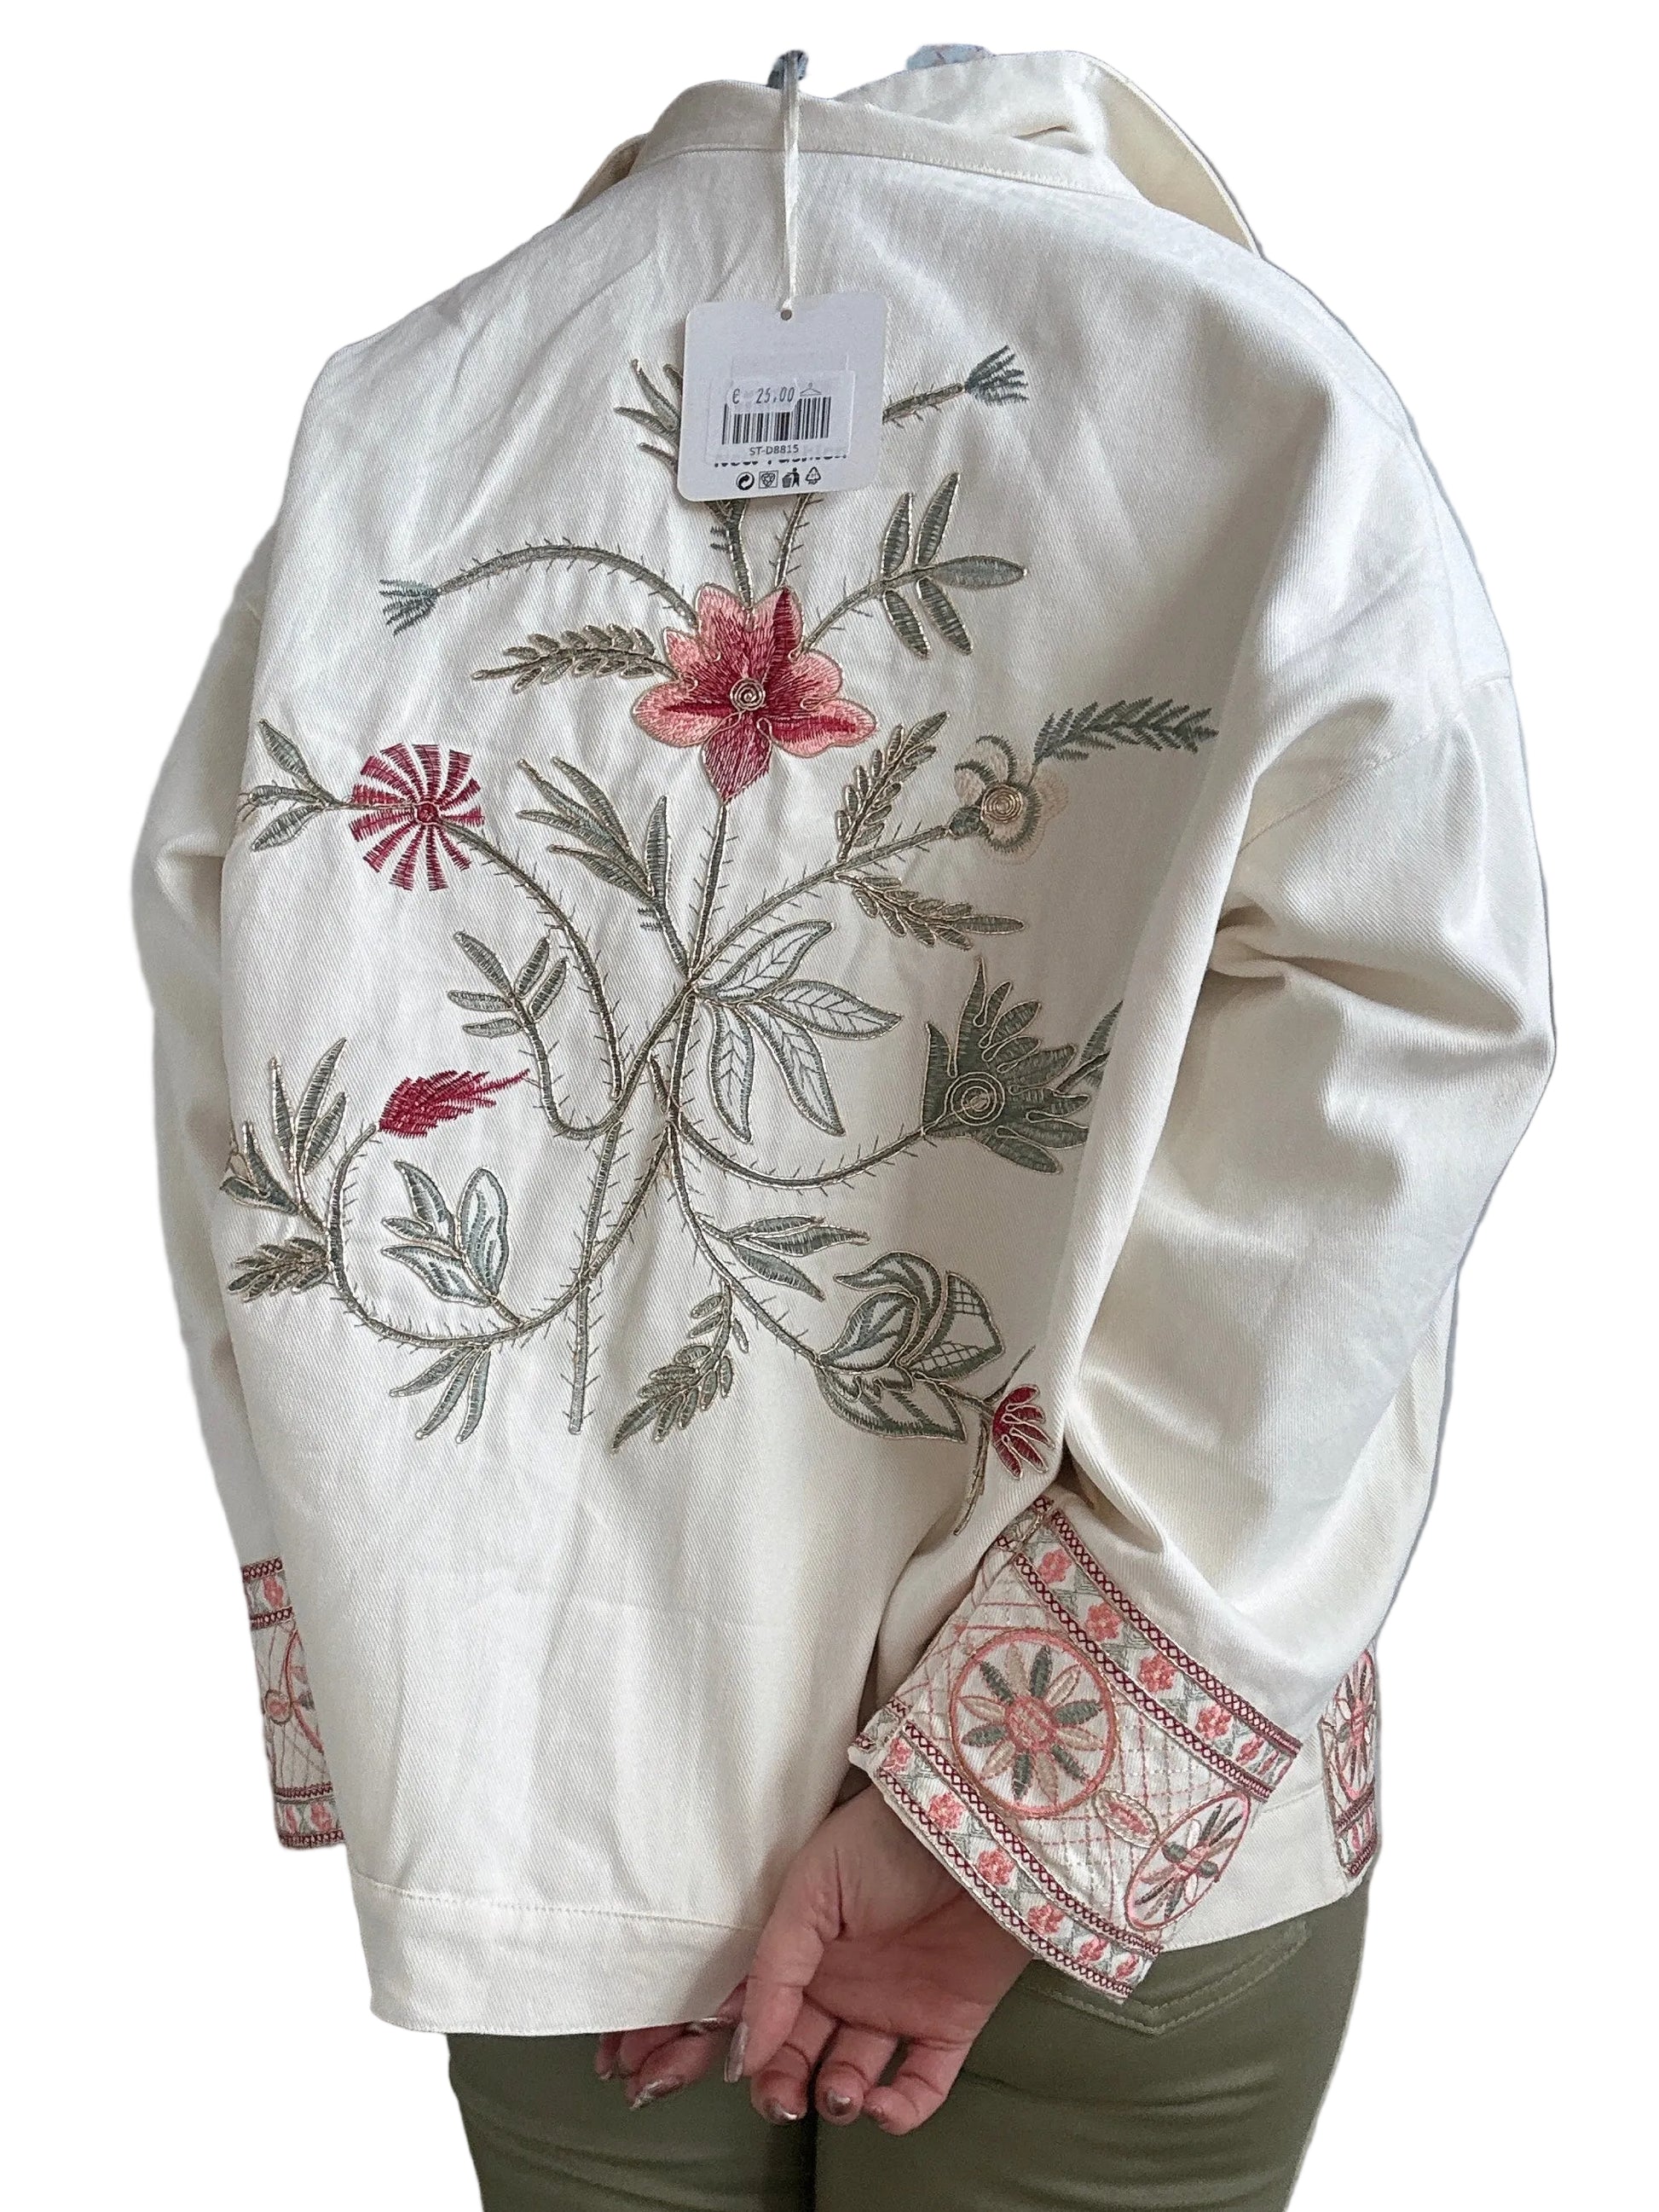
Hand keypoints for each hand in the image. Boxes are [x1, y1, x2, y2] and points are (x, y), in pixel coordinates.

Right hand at [730, 1783, 1030, 2132]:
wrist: (978, 1832)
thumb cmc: (884, 1843)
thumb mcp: (812, 1886)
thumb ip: (775, 1966)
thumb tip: (745, 2050)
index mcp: (804, 1951)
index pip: (756, 2010)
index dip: (733, 2046)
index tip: (712, 2074)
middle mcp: (844, 1986)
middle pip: (796, 2054)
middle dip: (779, 2086)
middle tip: (781, 2101)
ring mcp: (895, 2007)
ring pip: (851, 2077)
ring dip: (836, 2099)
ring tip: (838, 2092)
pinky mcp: (948, 2026)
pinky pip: (922, 2085)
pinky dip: (901, 2111)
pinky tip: (881, 2106)